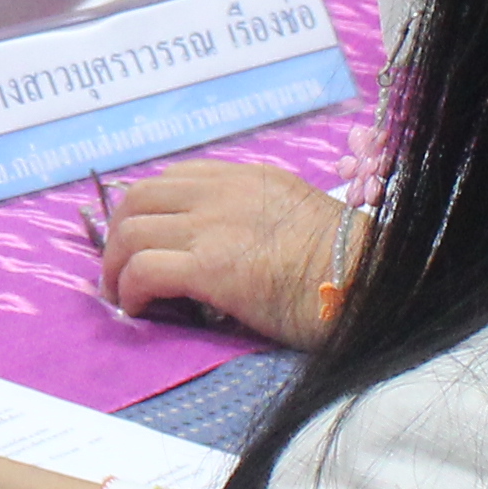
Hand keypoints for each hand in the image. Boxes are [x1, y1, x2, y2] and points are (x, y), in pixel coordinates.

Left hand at [99, 162, 355, 348]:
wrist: (371, 283)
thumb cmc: (352, 266)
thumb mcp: (303, 219)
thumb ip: (261, 221)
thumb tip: (233, 253)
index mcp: (249, 179)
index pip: (176, 179)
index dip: (147, 210)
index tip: (142, 241)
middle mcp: (224, 192)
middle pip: (139, 198)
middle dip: (118, 234)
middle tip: (119, 271)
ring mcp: (213, 226)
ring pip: (131, 231)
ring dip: (116, 266)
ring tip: (122, 296)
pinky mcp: (209, 267)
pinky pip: (143, 270)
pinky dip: (129, 290)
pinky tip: (139, 310)